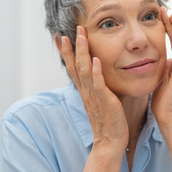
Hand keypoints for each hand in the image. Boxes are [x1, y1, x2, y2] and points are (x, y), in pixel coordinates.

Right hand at [60, 26, 128, 151]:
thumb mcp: (100, 99)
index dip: (66, 52)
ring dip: (82, 53)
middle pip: (74, 65)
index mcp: (85, 90)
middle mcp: (86, 91)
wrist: (111, 141)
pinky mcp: (105, 101)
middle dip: (71, 47)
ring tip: (81, 36)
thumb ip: (97, 86)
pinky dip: (96, 72)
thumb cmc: (108, 120)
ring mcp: (94, 96)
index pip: (72, 67)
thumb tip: (97, 72)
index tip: (60, 36)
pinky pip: (99, 85)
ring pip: (84, 70)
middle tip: (68, 30)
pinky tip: (95, 60)